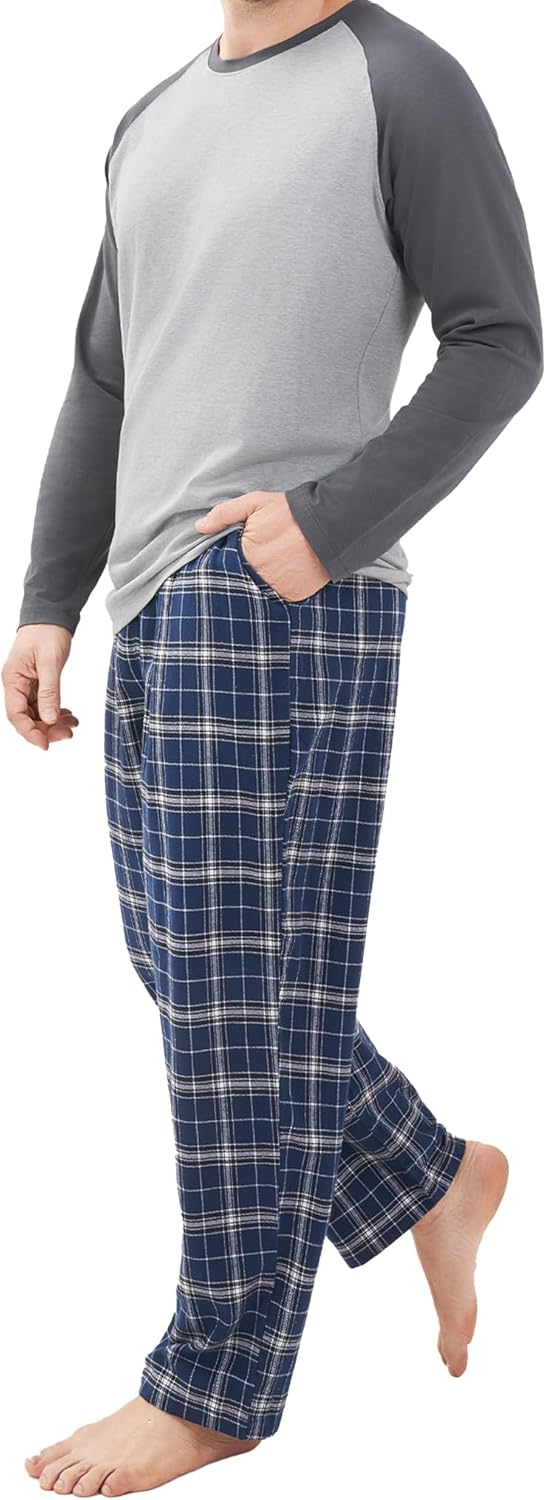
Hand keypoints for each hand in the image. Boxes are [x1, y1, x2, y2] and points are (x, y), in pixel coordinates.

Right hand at [2, 624, 77, 750]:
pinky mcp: (37, 683)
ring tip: (72, 725)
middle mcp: (16, 685)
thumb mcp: (50, 662)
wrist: (52, 614)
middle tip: (67, 734)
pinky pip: (44, 704)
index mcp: (13, 680)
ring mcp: (26, 684)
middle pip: (27, 717)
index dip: (30, 732)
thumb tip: (49, 719)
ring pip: (37, 713)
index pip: (16, 715)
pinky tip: (69, 715)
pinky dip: (56, 712)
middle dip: (46, 729)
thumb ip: (49, 692)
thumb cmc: (46, 632)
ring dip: (53, 722)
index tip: (46, 744)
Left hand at [194, 491, 329, 600]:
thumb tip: (199, 526)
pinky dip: (279, 587)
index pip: (226, 564)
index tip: (237, 552)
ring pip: (260, 589)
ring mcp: (277, 588)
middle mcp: (259, 577)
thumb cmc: (290, 512)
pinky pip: (279, 596)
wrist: (329, 525)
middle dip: (244, 571)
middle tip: (259, 558)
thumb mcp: (254, 503)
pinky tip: (284, 573)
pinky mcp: (293, 596)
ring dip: (261, 581)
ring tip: (271, 565)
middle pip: (243, 579)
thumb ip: (224, 514)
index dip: (230, 558)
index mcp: (245, 555)